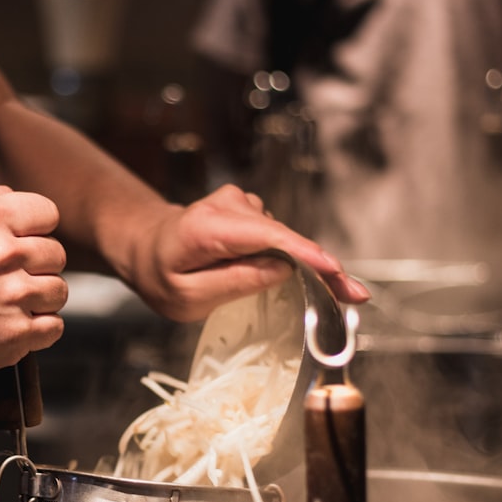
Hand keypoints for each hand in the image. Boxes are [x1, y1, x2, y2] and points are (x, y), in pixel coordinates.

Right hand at [0, 187, 66, 380]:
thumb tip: (19, 199)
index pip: (48, 213)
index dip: (37, 228)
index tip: (24, 240)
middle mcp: (3, 254)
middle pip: (57, 254)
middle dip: (37, 265)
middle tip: (10, 276)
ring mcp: (12, 297)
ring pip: (58, 290)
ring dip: (39, 298)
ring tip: (8, 301)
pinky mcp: (15, 334)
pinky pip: (53, 326)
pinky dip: (37, 328)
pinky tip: (11, 323)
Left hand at [124, 185, 369, 321]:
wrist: (147, 246)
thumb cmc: (160, 275)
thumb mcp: (185, 297)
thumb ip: (231, 283)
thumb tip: (279, 271)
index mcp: (208, 227)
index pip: (267, 237)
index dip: (306, 256)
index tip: (336, 273)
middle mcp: (230, 205)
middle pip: (285, 238)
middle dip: (322, 269)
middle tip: (354, 297)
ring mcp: (242, 203)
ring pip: (284, 239)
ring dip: (304, 266)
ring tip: (319, 292)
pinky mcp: (251, 210)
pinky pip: (279, 237)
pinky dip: (291, 258)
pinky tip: (287, 275)